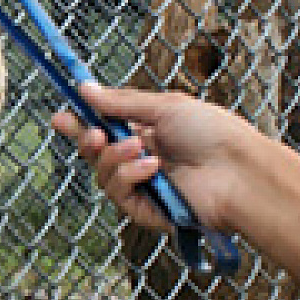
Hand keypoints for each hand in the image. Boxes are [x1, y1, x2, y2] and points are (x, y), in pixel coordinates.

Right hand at [51, 84, 256, 234]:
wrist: (239, 170)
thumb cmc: (214, 134)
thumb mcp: (163, 106)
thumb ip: (120, 102)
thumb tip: (84, 89)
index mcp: (147, 133)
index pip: (103, 128)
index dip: (80, 124)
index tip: (60, 117)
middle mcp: (141, 160)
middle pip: (95, 153)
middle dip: (87, 141)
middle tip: (92, 133)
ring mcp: (143, 186)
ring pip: (101, 173)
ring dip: (114, 158)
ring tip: (139, 148)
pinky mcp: (145, 210)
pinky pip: (117, 193)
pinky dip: (129, 176)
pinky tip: (152, 168)